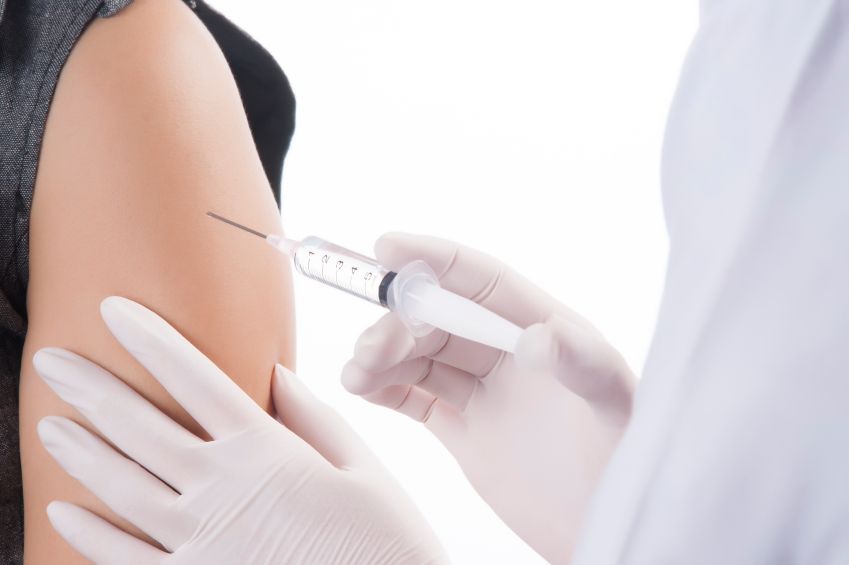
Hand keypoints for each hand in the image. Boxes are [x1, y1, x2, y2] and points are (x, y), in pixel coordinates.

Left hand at [33, 297, 446, 564]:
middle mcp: (223, 490)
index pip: (197, 381)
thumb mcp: (362, 467)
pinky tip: (61, 511)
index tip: (115, 310)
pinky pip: (127, 560)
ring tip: (48, 423)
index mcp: (267, 452)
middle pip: (142, 430)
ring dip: (81, 452)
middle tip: (51, 360)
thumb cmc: (383, 539)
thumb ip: (315, 418)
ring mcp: (202, 542)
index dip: (152, 341)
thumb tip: (276, 372)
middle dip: (92, 389)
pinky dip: (90, 535)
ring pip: (123, 489)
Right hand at [341, 233, 634, 563]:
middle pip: (440, 321)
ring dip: (382, 358)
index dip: (435, 260)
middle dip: (398, 325)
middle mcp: (509, 354)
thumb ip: (581, 364)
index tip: (386, 248)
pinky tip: (363, 389)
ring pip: (420, 358)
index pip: (482, 281)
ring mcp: (484, 393)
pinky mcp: (465, 431)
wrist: (605, 525)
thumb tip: (535, 336)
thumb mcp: (616, 406)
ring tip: (356, 376)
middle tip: (370, 349)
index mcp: (544, 329)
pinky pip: (416, 399)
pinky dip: (384, 390)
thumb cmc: (627, 459)